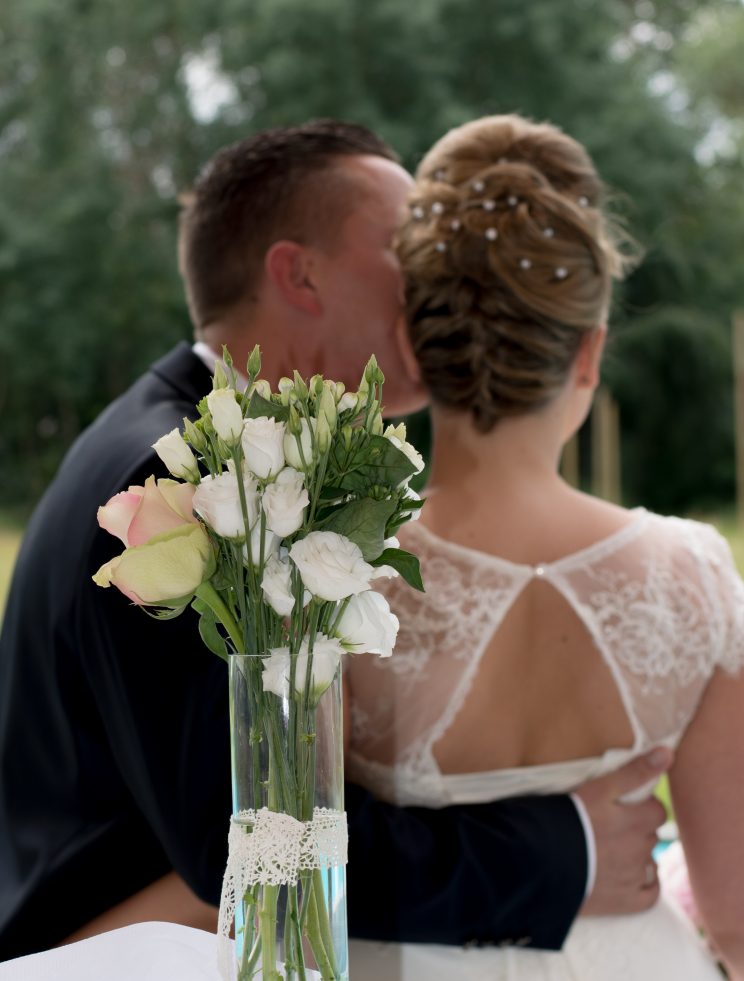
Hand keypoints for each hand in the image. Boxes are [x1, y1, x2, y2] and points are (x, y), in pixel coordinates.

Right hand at [576, 747, 671, 915]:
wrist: (541, 861)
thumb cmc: (568, 818)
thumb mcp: (600, 788)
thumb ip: (635, 771)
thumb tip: (668, 752)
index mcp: (637, 822)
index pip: (658, 811)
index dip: (643, 807)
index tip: (623, 807)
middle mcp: (640, 849)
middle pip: (651, 835)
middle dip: (637, 830)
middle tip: (610, 827)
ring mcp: (634, 877)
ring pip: (649, 862)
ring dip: (637, 856)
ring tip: (610, 850)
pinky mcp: (627, 901)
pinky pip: (650, 892)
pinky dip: (644, 883)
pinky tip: (627, 876)